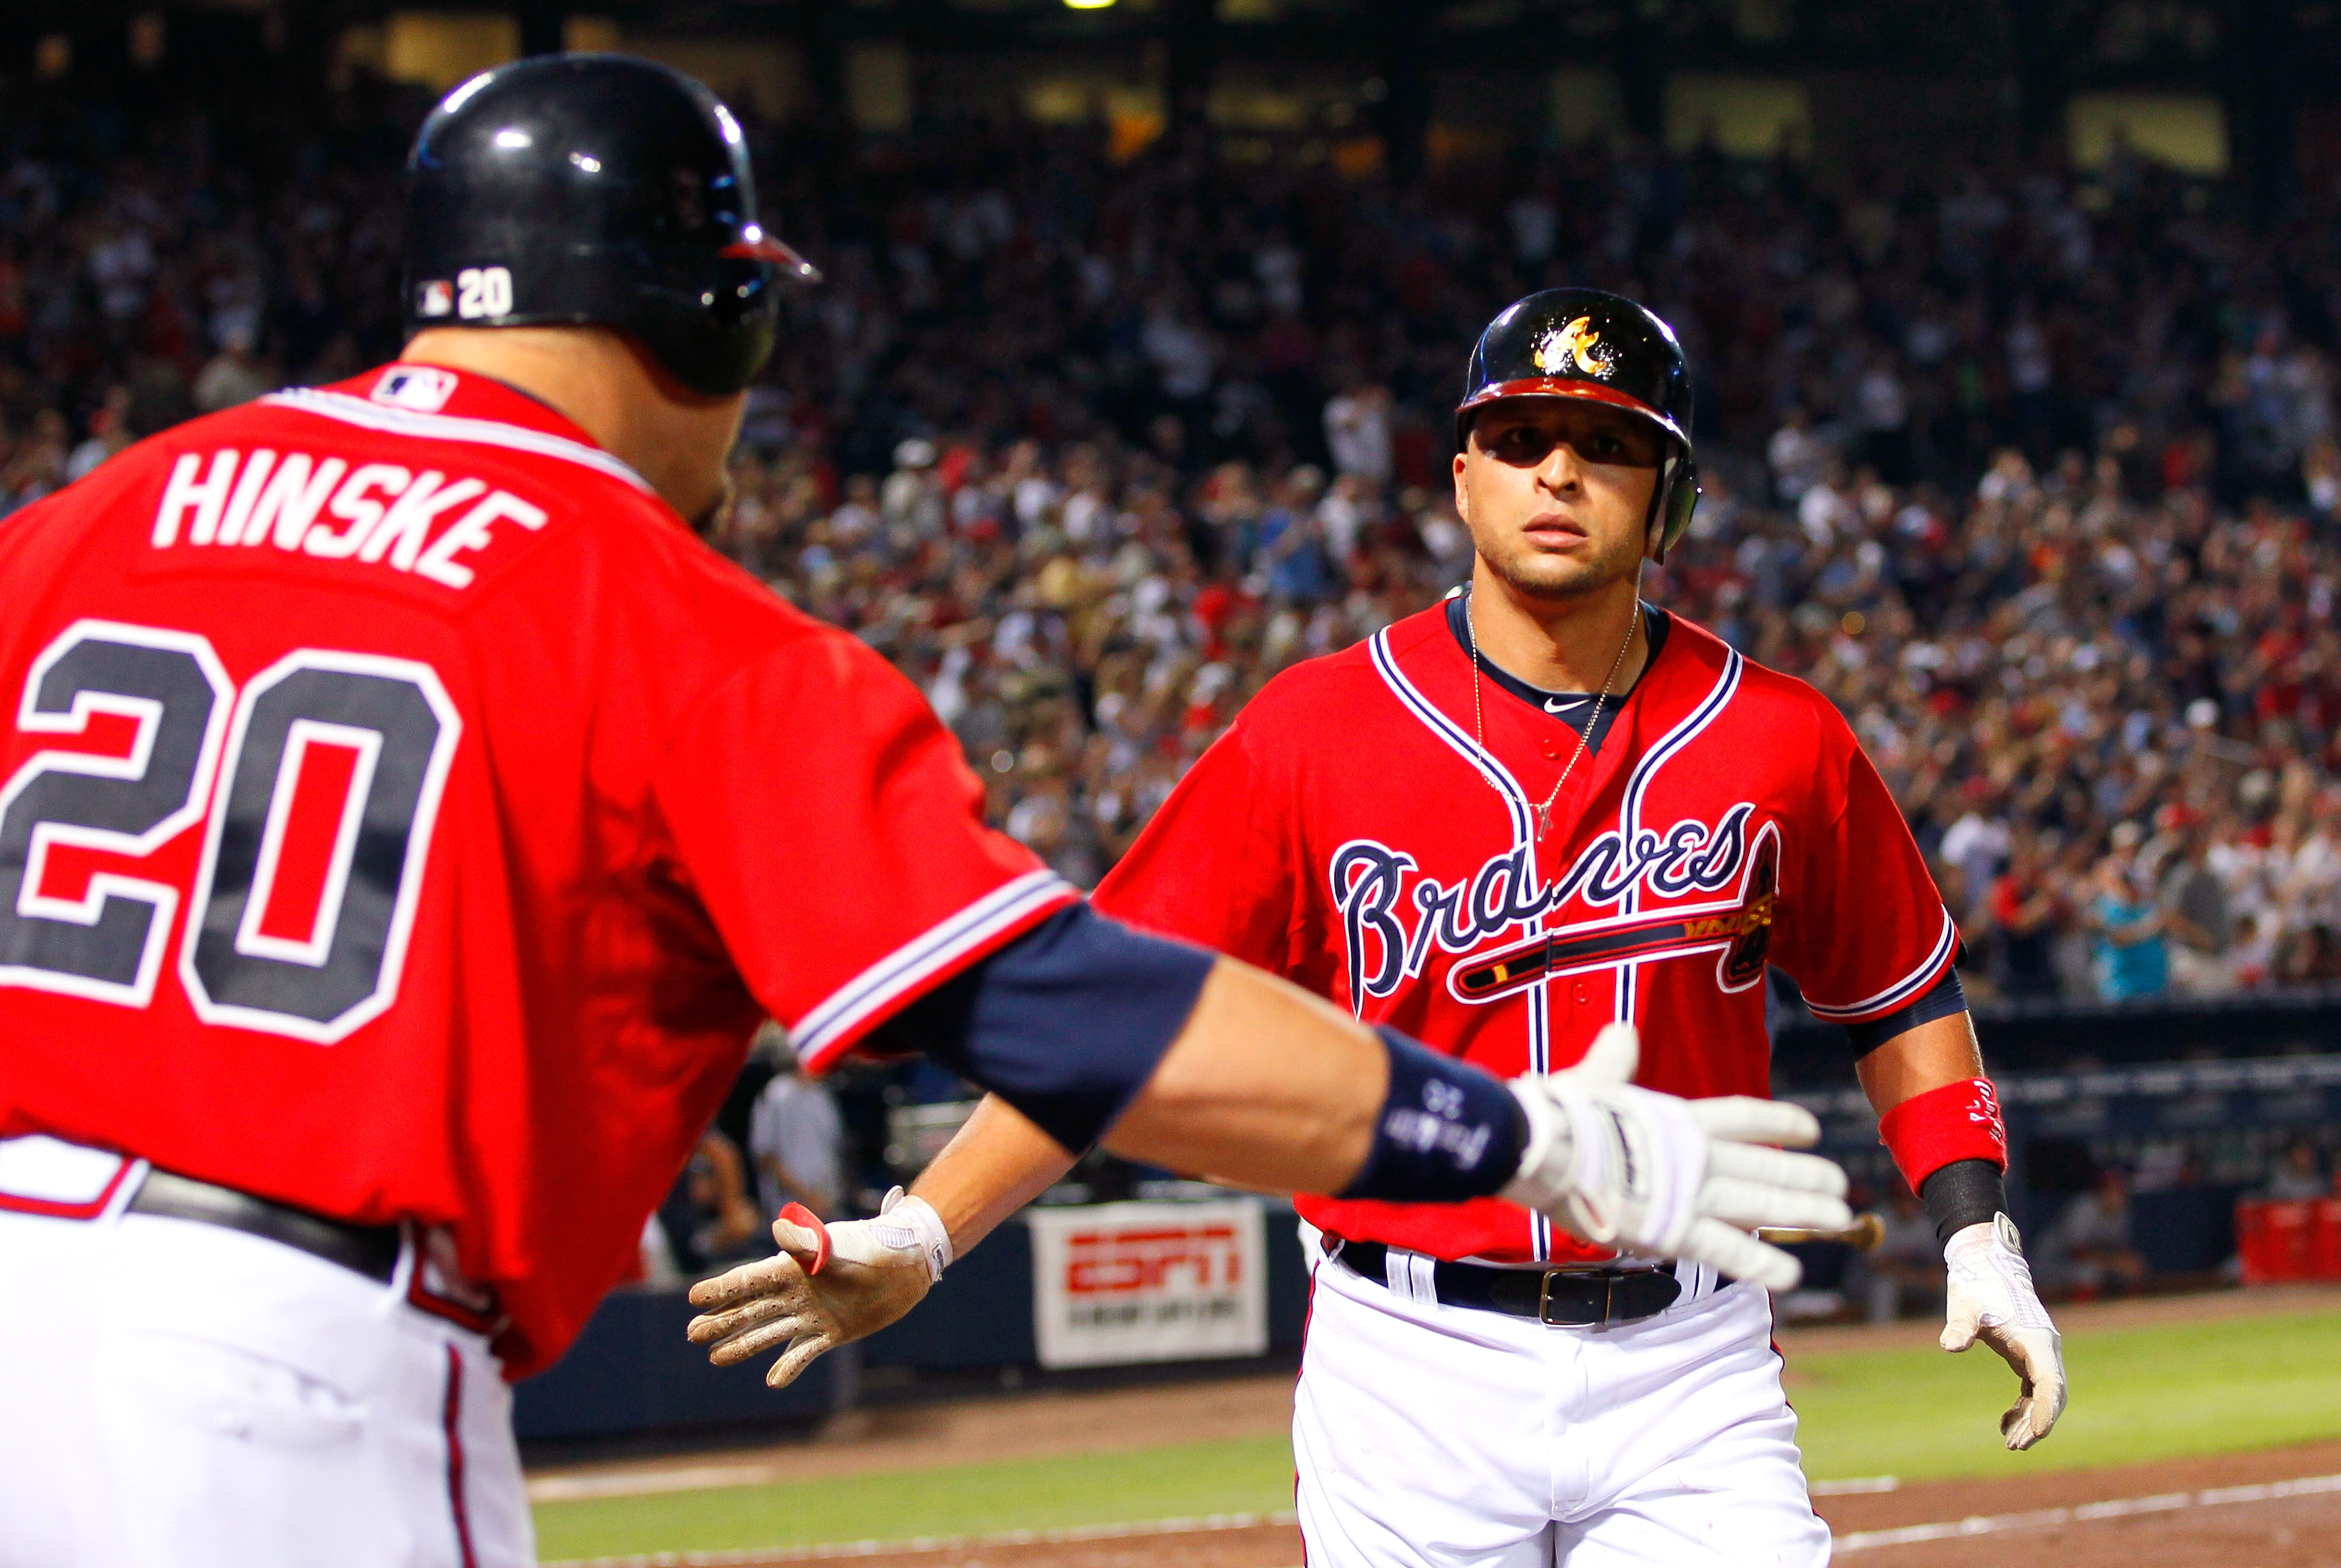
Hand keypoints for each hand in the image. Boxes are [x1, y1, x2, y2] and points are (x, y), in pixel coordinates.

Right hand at [685, 1189, 950, 1388]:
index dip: (721, 1289)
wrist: (906, 1264)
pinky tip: (772, 1381)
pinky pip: (804, 1352)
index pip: (748, 1280)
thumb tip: (777, 1231)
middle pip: (751, 1309)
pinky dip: (789, 1366)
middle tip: (692, 1333)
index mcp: (792, 1267)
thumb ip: (808, 1245)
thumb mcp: (837, 1245)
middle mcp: (797, 1292)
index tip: (693, 1298)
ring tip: (716, 1357)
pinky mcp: (832, 1332)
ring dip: (743, 1345)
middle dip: (722, 1321)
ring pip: (770, 1332)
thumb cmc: (871, 1246)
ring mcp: (812, 1314)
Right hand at [1501, 1023, 1850, 1291]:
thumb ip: (1614, 1060)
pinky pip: (1725, 1251)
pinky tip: (1793, 1275)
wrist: (1538, 1146)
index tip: (1810, 1128)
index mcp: (1675, 1119)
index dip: (1778, 1122)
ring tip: (1838, 1218)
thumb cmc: (1557, 1112)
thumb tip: (1622, 1030)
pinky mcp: (1671, 1230)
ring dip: (1801, 1212)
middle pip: (1763, 1164)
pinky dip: (1759, 1264)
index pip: (1741, 1117)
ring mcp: (1686, 1193)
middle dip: (1804, 1175)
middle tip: (1840, 1184)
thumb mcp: (1591, 1079)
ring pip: (1758, 1204)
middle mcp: (1692, 1155)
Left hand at [1942, 1214, 2065, 1449]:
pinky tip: (2004, 1423)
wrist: (1984, 1264)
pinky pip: (2032, 1387)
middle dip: (2038, 1422)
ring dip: (2030, 1419)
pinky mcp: (2026, 1354)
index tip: (2037, 1433)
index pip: (2051, 1383)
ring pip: (2044, 1394)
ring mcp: (2038, 1352)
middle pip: (2052, 1394)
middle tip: (2015, 1446)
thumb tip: (1950, 1346)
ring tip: (2010, 1443)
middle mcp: (2044, 1348)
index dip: (2046, 1410)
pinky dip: (2023, 1407)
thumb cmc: (1976, 1284)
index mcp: (2037, 1340)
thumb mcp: (1966, 1305)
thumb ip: (1961, 1326)